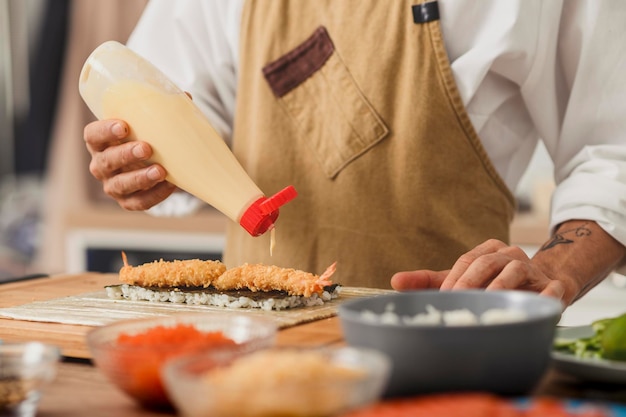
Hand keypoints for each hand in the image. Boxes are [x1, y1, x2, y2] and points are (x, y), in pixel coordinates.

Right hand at [83, 119, 175, 209]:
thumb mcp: (150, 124)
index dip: (105, 131)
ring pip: (120, 185)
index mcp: (100, 142)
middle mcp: (101, 165)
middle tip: (146, 148)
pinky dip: (155, 195)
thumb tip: (186, 96)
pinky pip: (139, 202)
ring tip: (160, 171)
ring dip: (140, 178)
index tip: (124, 126)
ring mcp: (113, 185)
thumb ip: (162, 110)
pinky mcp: (128, 201)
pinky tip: (169, 185)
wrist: (162, 165)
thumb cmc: (149, 138)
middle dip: (125, 155)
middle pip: (106, 161)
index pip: (92, 135)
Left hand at [391, 239, 565, 300]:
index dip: (455, 278)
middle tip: (460, 300)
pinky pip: (551, 290)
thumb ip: (430, 281)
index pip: (467, 260)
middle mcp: (509, 255)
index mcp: (488, 251)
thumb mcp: (462, 281)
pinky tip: (540, 302)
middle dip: (472, 282)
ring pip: (514, 273)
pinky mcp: (554, 287)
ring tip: (489, 302)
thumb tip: (394, 281)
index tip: (445, 296)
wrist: (542, 286)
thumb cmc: (494, 284)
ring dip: (500, 288)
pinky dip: (545, 296)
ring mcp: (532, 270)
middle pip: (487, 263)